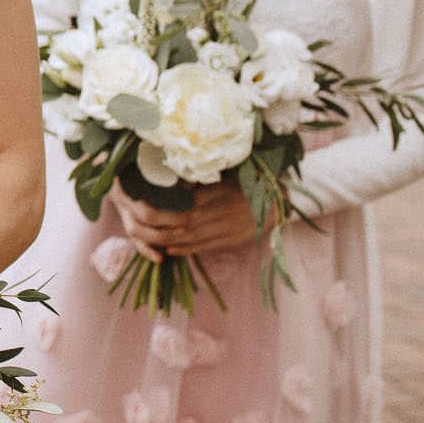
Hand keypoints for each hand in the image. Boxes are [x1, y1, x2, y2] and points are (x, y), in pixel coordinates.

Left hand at [108, 181, 258, 259]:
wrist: (282, 204)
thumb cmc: (251, 182)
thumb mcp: (231, 172)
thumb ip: (206, 176)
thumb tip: (177, 178)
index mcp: (224, 191)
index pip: (189, 199)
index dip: (166, 203)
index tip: (145, 198)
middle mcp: (225, 211)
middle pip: (187, 220)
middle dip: (161, 222)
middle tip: (141, 218)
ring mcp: (229, 228)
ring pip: (193, 237)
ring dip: (169, 240)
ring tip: (148, 237)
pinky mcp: (232, 241)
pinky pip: (205, 247)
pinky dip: (186, 249)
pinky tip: (169, 250)